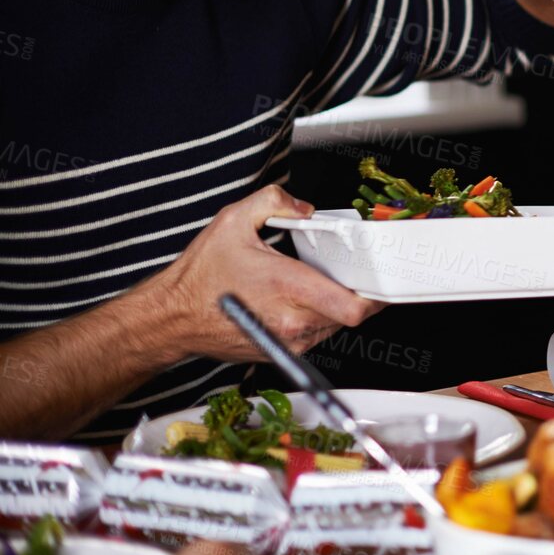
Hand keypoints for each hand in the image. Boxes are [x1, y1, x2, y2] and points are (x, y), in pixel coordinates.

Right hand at [139, 186, 382, 363]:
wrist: (172, 318)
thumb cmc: (199, 276)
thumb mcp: (233, 221)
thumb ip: (274, 202)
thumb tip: (304, 207)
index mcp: (287, 288)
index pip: (352, 306)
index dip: (375, 295)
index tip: (381, 278)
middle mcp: (292, 321)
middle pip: (351, 315)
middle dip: (358, 292)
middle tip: (353, 271)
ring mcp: (288, 341)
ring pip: (336, 325)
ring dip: (338, 305)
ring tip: (321, 282)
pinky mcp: (282, 352)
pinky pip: (317, 335)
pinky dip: (320, 317)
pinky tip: (304, 299)